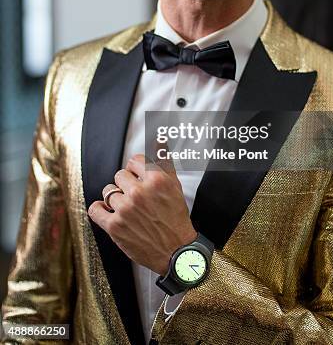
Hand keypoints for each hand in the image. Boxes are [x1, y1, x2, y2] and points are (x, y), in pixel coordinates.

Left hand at [88, 153, 196, 275]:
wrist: (176, 252)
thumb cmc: (175, 219)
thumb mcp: (174, 186)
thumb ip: (164, 161)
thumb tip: (159, 141)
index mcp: (156, 180)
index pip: (134, 161)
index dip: (136, 170)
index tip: (138, 178)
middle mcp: (139, 192)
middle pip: (120, 175)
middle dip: (127, 185)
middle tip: (136, 196)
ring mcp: (125, 209)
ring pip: (108, 191)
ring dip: (115, 198)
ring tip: (126, 206)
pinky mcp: (114, 227)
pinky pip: (95, 209)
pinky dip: (99, 209)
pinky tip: (107, 211)